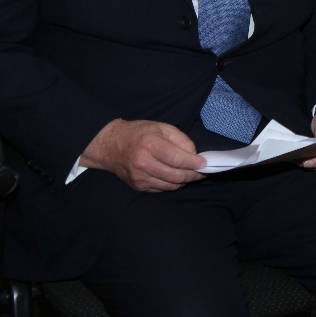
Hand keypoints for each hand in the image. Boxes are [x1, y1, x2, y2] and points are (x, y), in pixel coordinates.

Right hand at [80, 119, 204, 191]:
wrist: (110, 145)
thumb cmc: (139, 133)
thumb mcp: (161, 127)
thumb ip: (181, 139)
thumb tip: (195, 155)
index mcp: (150, 144)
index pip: (177, 159)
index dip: (194, 163)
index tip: (205, 163)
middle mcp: (143, 163)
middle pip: (176, 175)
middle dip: (194, 175)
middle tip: (203, 171)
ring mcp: (140, 177)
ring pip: (171, 185)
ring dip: (185, 181)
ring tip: (192, 174)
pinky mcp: (138, 186)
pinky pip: (162, 189)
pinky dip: (173, 184)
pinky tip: (177, 177)